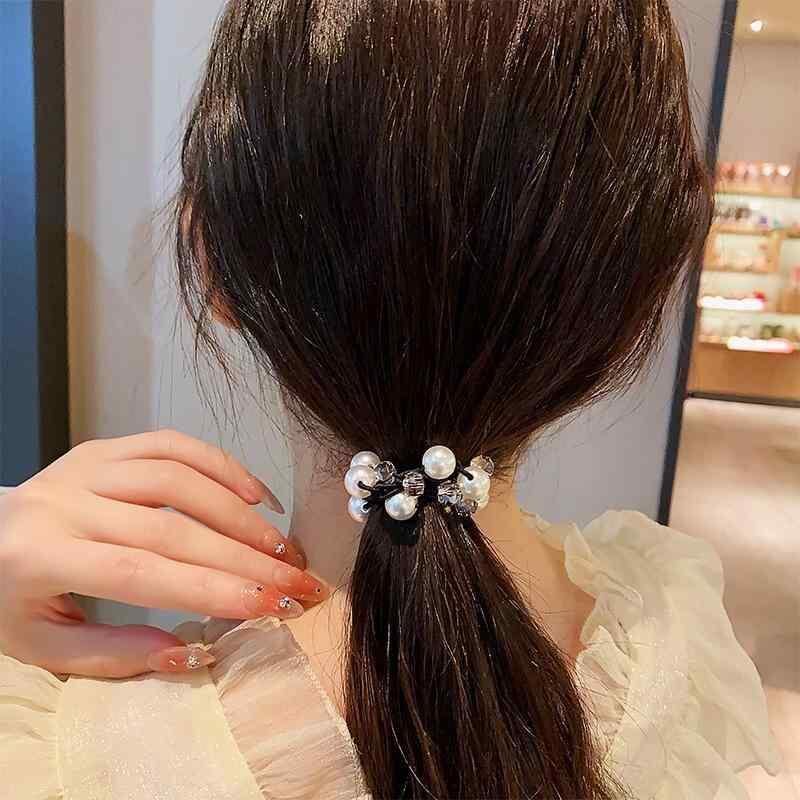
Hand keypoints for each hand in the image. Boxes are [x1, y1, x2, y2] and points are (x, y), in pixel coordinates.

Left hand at [0, 430, 326, 677]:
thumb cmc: (12, 598)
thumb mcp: (45, 644)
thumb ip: (116, 655)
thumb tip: (195, 651)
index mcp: (40, 556)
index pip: (140, 571)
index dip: (210, 589)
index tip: (271, 606)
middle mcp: (63, 501)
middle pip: (171, 527)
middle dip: (244, 558)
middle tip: (297, 581)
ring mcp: (85, 465)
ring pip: (178, 478)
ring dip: (239, 514)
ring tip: (281, 546)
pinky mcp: (104, 446)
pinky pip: (172, 445)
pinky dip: (221, 466)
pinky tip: (255, 496)